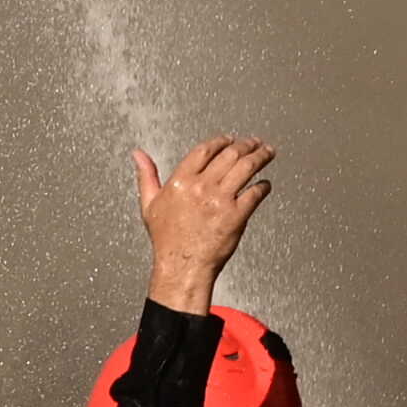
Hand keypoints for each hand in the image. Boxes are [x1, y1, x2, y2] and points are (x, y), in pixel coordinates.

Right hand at [135, 135, 276, 312]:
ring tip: (267, 153)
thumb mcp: (150, 204)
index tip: (230, 139)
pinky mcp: (237, 215)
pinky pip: (256, 193)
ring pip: (247, 167)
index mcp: (181, 181)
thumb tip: (138, 155)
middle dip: (247, 144)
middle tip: (255, 143)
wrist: (182, 267)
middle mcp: (201, 187)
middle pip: (230, 154)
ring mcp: (221, 200)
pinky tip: (265, 184)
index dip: (221, 141)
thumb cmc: (167, 240)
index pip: (205, 149)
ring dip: (261, 157)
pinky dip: (263, 186)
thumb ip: (147, 175)